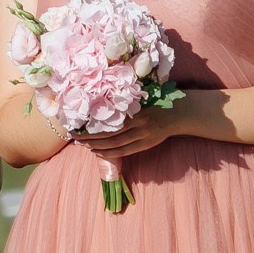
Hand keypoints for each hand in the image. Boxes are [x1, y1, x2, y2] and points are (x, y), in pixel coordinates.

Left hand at [72, 98, 193, 158]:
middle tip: (75, 139)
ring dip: (98, 148)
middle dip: (91, 139)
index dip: (95, 129)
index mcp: (136, 114)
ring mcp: (143, 138)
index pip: (111, 125)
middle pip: (111, 137)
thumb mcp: (140, 99)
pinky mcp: (146, 145)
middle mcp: (139, 127)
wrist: (178, 113)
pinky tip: (98, 153)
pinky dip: (110, 154)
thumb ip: (125, 103)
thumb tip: (100, 102)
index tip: (79, 128)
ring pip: (117, 146)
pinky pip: (126, 152)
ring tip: (83, 146)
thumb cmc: (156, 102)